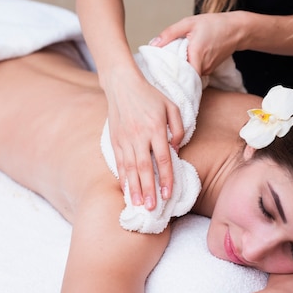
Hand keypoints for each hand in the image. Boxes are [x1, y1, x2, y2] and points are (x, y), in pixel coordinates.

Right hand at [105, 70, 183, 209]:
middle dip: (149, 190)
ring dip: (134, 188)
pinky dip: (122, 178)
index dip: (166, 178)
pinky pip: (119, 162)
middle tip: (152, 208)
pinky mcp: (114, 140)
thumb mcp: (171, 106)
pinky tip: (126, 190)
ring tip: (138, 205)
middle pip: (144, 168)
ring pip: (130, 168)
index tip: (168, 194)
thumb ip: (178, 127)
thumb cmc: (150, 95)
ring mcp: (124, 139)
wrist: (122, 84)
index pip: (162, 158)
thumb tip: (176, 149)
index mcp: (155, 128)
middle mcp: (139, 135)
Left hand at [151, 12, 240, 75]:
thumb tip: (153, 44)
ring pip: (189, 73)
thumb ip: (170, 33)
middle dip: (172, 71)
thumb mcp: (189, 23)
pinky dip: (189, 66)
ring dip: (181, 67)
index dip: (168, 76)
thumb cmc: (214, 24)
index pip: (179, 75)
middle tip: (160, 67)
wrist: (236, 29)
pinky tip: (185, 58)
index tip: (158, 73)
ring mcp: (207, 70)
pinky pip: (195, 71)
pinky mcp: (209, 70)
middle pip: (182, 75)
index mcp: (196, 55)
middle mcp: (202, 67)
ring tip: (173, 59)